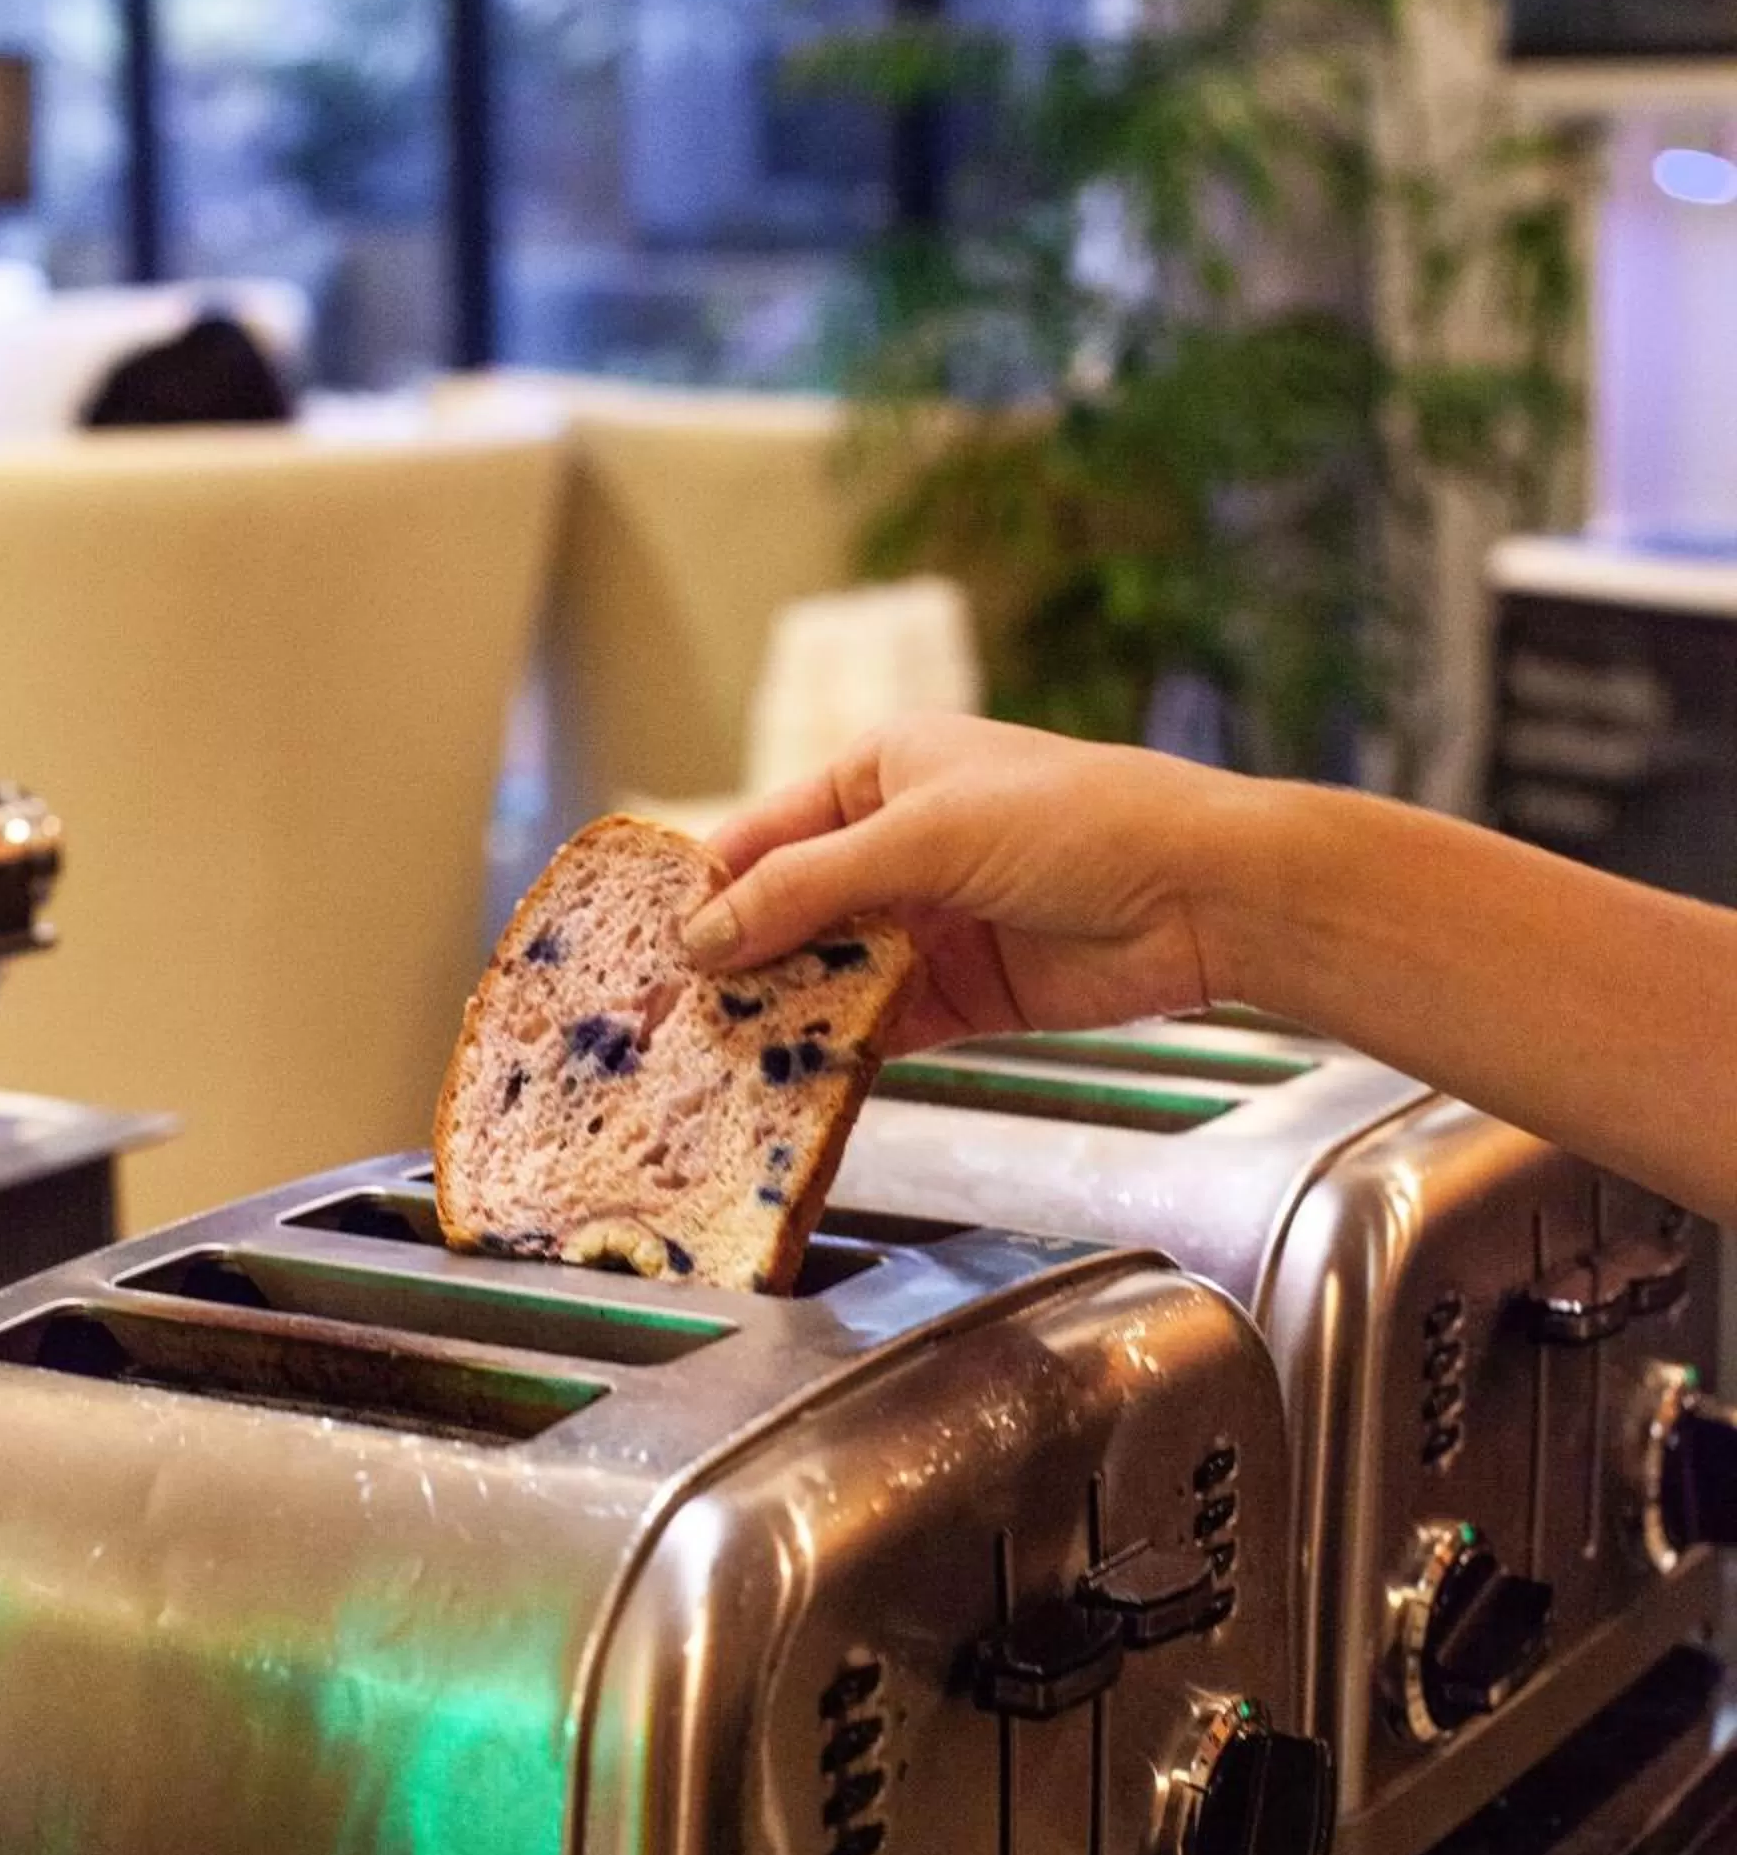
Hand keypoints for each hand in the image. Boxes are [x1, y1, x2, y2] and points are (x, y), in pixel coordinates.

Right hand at [683, 713, 1260, 1054]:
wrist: (1204, 893)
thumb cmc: (1075, 822)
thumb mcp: (921, 838)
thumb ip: (806, 890)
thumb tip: (705, 936)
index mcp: (879, 773)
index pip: (762, 835)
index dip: (706, 894)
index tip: (650, 954)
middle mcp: (895, 845)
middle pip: (787, 911)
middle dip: (734, 965)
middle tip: (665, 1025)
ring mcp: (928, 923)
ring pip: (828, 973)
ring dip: (782, 1014)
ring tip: (713, 1063)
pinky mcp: (962, 994)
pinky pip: (879, 1025)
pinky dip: (839, 1052)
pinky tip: (793, 1081)